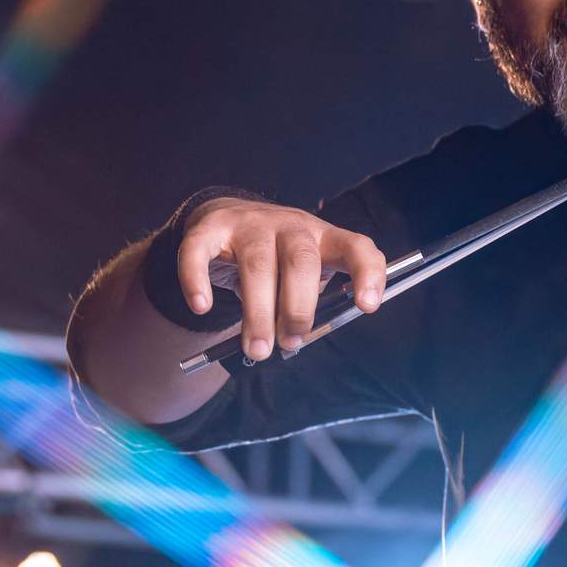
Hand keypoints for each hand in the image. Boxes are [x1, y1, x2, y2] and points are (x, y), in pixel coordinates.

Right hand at [175, 200, 385, 361]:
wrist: (226, 217)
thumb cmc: (275, 259)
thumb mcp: (302, 273)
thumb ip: (306, 302)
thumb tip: (294, 342)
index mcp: (323, 238)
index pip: (356, 247)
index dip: (367, 274)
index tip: (368, 306)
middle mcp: (290, 225)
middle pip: (301, 261)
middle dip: (298, 308)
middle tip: (291, 343)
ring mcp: (249, 224)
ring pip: (257, 264)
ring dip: (258, 312)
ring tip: (257, 349)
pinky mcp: (210, 229)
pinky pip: (199, 252)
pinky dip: (198, 280)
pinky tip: (203, 306)